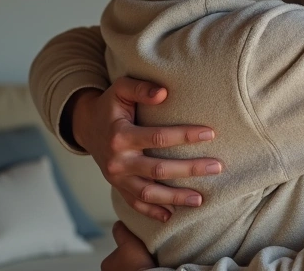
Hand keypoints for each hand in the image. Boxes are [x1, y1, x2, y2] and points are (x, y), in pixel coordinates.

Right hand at [68, 76, 223, 221]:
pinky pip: (135, 204)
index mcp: (120, 136)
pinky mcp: (117, 187)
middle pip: (158, 170)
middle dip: (190, 170)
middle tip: (217, 167)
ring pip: (148, 194)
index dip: (185, 136)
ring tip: (200, 199)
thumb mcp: (120, 89)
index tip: (210, 134)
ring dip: (175, 198)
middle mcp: (118, 161)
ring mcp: (116, 178)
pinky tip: (171, 215)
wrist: (86, 127)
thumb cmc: (110, 105)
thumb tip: (163, 93)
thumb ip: (140, 88)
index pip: (158, 138)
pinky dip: (152, 212)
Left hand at [101, 221, 155, 270]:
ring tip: (147, 262)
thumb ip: (121, 231)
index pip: (117, 252)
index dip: (128, 248)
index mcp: (106, 263)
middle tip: (143, 255)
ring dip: (136, 265)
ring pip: (129, 268)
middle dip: (131, 259)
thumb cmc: (135, 262)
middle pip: (123, 261)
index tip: (137, 248)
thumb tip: (118, 223)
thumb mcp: (128, 241)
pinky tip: (147, 268)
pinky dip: (141, 270)